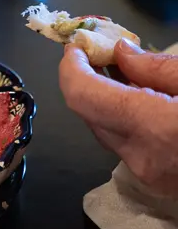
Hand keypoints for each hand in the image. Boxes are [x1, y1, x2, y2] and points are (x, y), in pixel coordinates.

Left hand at [59, 39, 177, 198]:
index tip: (75, 46)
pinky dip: (121, 118)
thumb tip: (120, 54)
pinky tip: (136, 97)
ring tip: (118, 68)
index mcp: (156, 128)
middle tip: (97, 50)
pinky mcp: (155, 182)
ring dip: (102, 98)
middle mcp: (142, 157)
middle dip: (84, 78)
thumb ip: (158, 68)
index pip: (83, 95)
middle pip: (88, 112)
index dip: (70, 67)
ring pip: (104, 130)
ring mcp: (148, 175)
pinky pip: (123, 144)